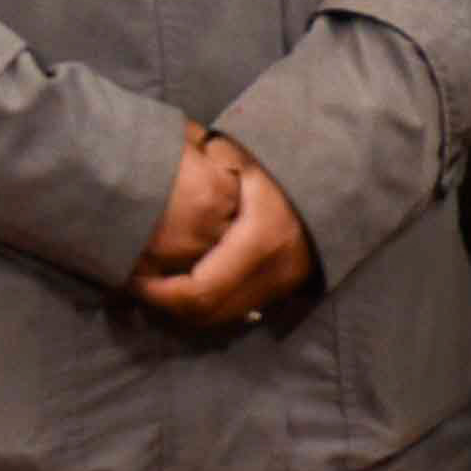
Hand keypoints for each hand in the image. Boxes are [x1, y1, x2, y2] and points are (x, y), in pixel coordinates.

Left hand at [137, 133, 314, 323]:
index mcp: (261, 239)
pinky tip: (188, 281)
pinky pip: (239, 308)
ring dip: (186, 307)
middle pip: (208, 312)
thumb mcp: (237, 153)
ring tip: (158, 283)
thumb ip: (201, 168)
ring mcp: (284, 284)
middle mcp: (275, 271)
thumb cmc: (280, 158)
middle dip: (167, 304)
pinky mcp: (287, 287)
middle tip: (139, 284)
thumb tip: (156, 178)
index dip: (160, 292)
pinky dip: (210, 301)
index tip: (133, 277)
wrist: (337, 174)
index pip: (200, 291)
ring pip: (222, 317)